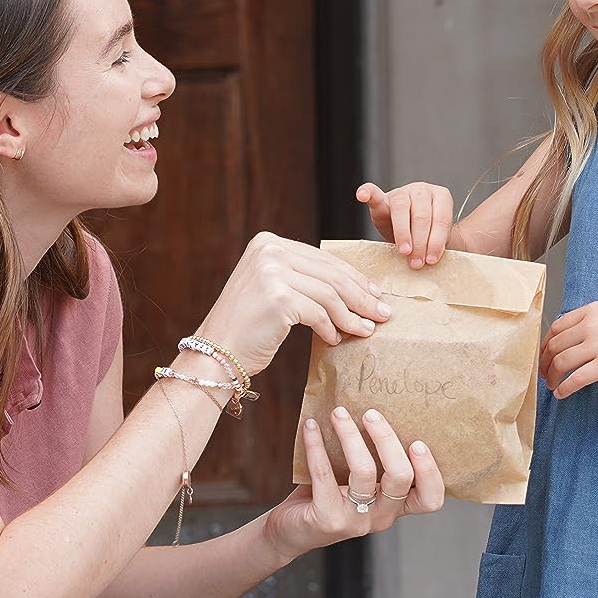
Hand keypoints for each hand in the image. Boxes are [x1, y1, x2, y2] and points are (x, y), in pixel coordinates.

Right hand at [194, 232, 392, 375]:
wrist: (214, 355)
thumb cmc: (246, 328)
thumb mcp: (272, 291)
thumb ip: (302, 280)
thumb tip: (354, 288)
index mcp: (267, 243)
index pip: (322, 259)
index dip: (353, 277)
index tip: (374, 293)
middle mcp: (268, 251)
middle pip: (330, 274)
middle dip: (361, 296)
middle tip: (382, 313)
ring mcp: (272, 273)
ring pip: (329, 294)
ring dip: (352, 315)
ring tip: (367, 330)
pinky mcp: (279, 298)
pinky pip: (319, 313)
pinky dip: (331, 328)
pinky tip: (335, 339)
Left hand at [268, 405, 447, 558]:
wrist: (291, 531)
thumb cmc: (327, 497)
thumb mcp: (357, 483)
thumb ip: (371, 459)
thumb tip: (372, 408)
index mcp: (395, 506)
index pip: (430, 499)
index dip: (429, 472)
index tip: (418, 442)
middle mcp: (381, 517)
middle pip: (400, 477)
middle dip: (387, 439)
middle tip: (371, 413)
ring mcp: (356, 521)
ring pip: (364, 472)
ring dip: (351, 435)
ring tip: (338, 413)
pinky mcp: (328, 519)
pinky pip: (325, 474)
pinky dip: (316, 445)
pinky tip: (310, 427)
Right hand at [355, 181, 458, 268]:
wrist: (414, 231)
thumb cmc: (428, 234)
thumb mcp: (436, 238)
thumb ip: (435, 244)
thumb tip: (429, 260)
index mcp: (442, 196)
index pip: (441, 218)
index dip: (436, 241)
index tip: (431, 259)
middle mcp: (422, 190)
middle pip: (422, 215)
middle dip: (420, 242)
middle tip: (417, 262)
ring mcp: (402, 191)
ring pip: (402, 208)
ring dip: (403, 233)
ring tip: (404, 251)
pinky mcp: (382, 197)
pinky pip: (374, 193)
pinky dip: (367, 193)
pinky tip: (362, 196)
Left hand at [541, 301, 597, 398]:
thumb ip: (591, 319)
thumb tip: (573, 333)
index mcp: (590, 311)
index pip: (556, 327)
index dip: (545, 343)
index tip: (544, 354)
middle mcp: (589, 327)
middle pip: (555, 346)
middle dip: (544, 362)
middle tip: (544, 372)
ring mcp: (597, 347)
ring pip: (561, 363)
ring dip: (551, 376)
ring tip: (551, 385)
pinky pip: (575, 380)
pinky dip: (564, 388)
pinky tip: (560, 394)